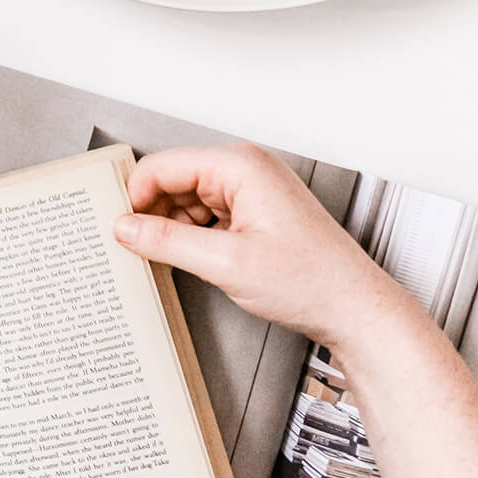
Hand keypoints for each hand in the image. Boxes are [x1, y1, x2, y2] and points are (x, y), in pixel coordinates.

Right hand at [113, 144, 417, 349]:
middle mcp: (245, 169)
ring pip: (186, 201)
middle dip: (154, 215)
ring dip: (175, 229)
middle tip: (141, 249)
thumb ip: (165, 241)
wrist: (356, 311)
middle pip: (172, 181)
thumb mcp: (225, 263)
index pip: (161, 166)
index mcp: (239, 165)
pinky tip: (199, 261)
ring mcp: (252, 191)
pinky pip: (206, 216)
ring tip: (180, 261)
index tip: (120, 229)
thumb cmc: (313, 282)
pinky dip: (194, 237)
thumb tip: (123, 227)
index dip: (135, 198)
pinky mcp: (254, 213)